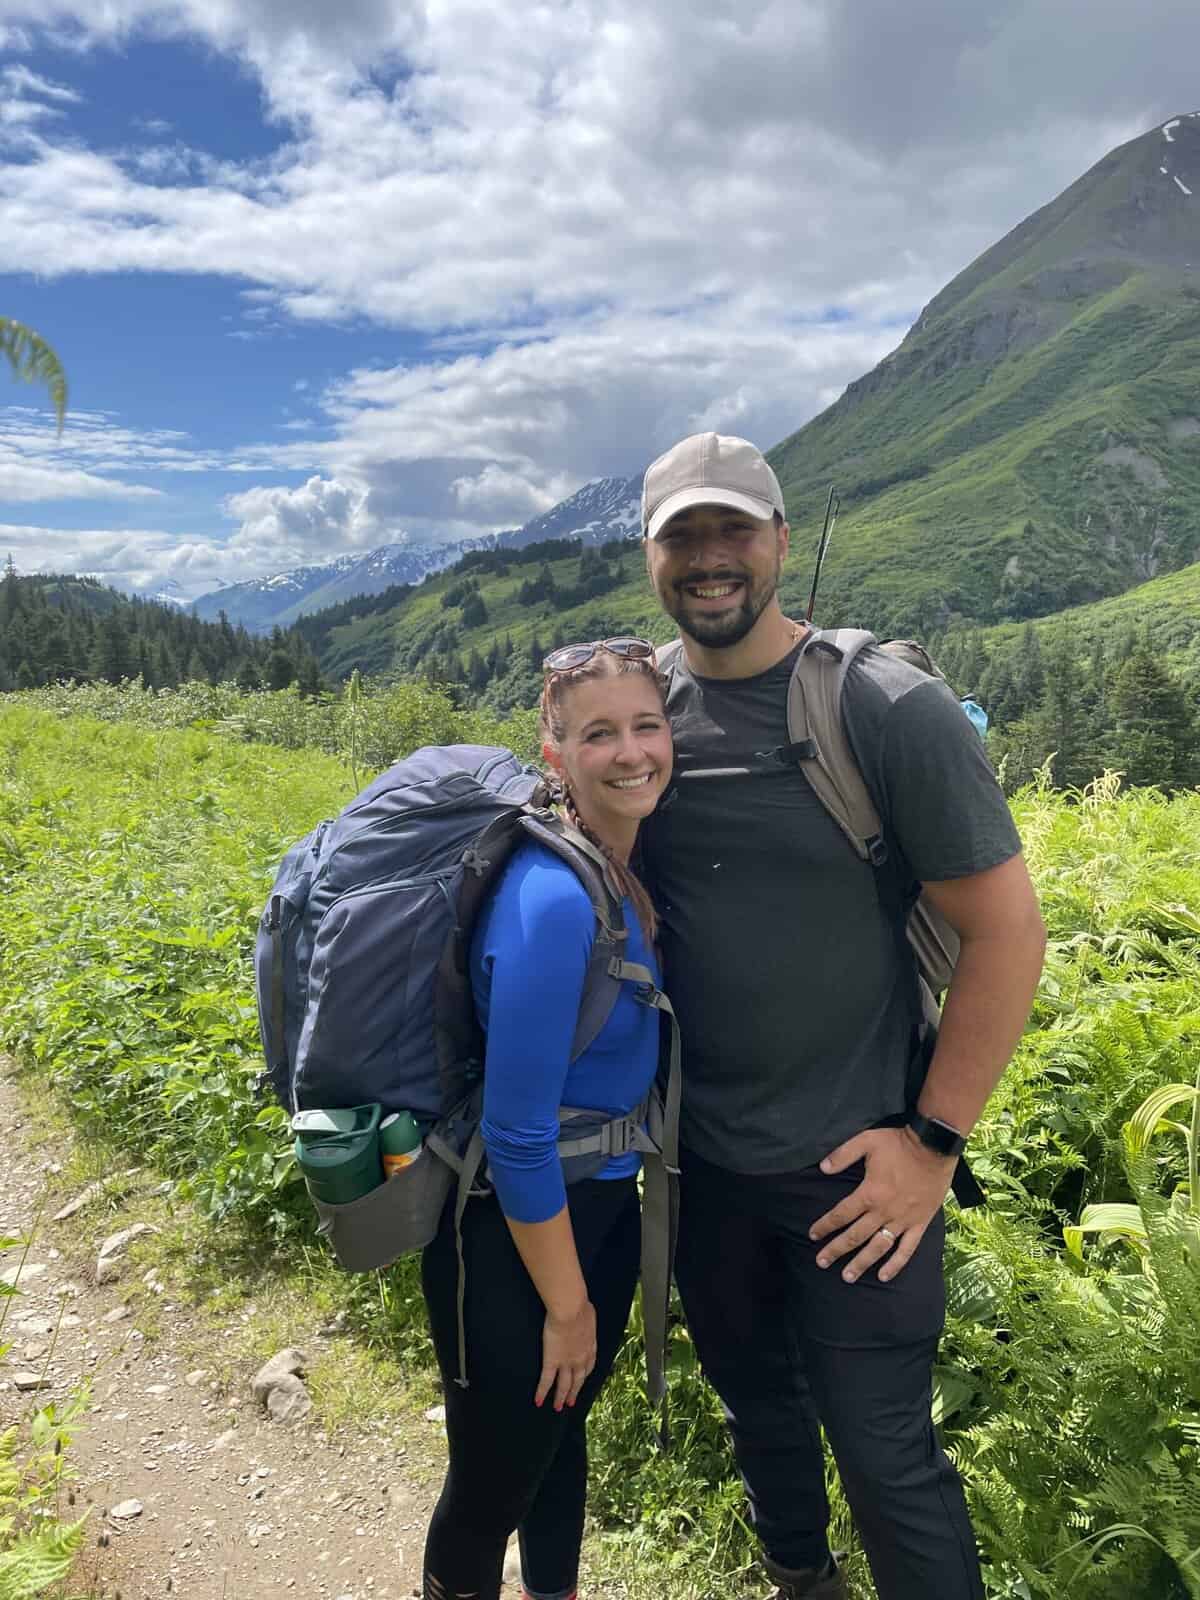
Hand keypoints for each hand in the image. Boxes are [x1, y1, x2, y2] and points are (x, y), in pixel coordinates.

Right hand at [536, 1299, 596, 1410]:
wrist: (570, 1310)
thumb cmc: (579, 1306)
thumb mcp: (587, 1313)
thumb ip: (585, 1320)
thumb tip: (583, 1314)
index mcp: (590, 1346)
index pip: (588, 1366)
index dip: (584, 1375)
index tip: (581, 1382)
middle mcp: (581, 1359)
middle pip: (578, 1380)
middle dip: (574, 1392)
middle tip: (571, 1402)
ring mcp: (566, 1362)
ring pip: (564, 1385)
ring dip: (561, 1397)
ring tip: (558, 1407)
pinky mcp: (552, 1361)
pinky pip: (546, 1381)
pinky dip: (542, 1392)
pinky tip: (538, 1401)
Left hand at [810, 1128, 955, 1284]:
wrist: (934, 1147)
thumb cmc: (899, 1144)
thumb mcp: (866, 1141)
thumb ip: (843, 1154)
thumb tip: (822, 1168)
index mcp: (869, 1194)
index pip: (841, 1214)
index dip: (825, 1225)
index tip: (813, 1235)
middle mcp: (883, 1212)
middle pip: (855, 1236)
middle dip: (836, 1250)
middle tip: (822, 1262)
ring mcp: (903, 1221)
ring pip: (878, 1248)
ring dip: (862, 1263)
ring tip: (847, 1276)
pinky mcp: (920, 1224)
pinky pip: (907, 1249)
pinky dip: (895, 1264)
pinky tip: (883, 1276)